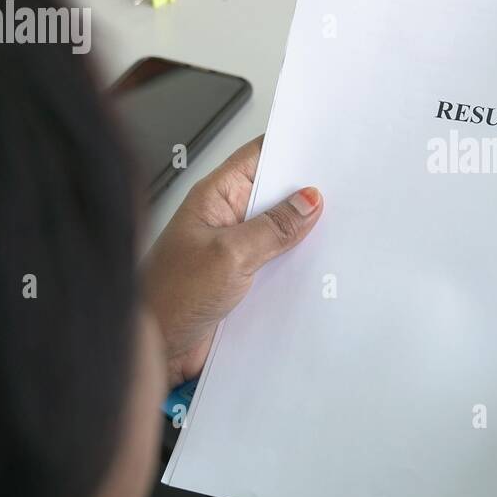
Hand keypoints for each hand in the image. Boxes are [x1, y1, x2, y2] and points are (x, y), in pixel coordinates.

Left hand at [143, 136, 322, 386]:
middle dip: (305, 193)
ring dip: (302, 233)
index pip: (258, 156)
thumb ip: (272, 227)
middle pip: (274, 193)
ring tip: (332, 231)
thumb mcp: (230, 255)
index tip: (325, 148)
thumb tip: (308, 201)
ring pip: (279, 230)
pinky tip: (313, 266)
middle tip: (339, 194)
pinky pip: (278, 261)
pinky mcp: (243, 278)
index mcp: (215, 197)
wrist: (156, 349)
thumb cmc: (169, 298)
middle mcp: (225, 218)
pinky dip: (296, 262)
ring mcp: (235, 248)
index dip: (291, 148)